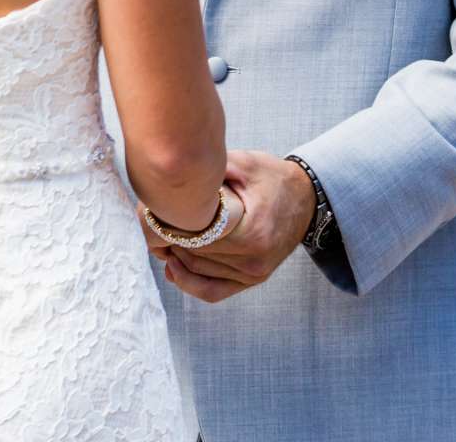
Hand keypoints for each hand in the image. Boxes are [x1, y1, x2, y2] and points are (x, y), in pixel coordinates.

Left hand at [158, 150, 313, 305]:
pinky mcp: (252, 280)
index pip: (196, 235)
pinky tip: (172, 266)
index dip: (169, 224)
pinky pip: (213, 292)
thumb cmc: (272, 178)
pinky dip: (188, 281)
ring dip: (174, 256)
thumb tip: (171, 176)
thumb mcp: (244, 164)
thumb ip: (212, 171)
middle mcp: (254, 259)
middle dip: (168, 237)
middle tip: (149, 221)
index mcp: (253, 232)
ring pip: (198, 271)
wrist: (305, 198)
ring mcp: (254, 274)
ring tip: (159, 236)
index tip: (152, 210)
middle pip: (194, 254)